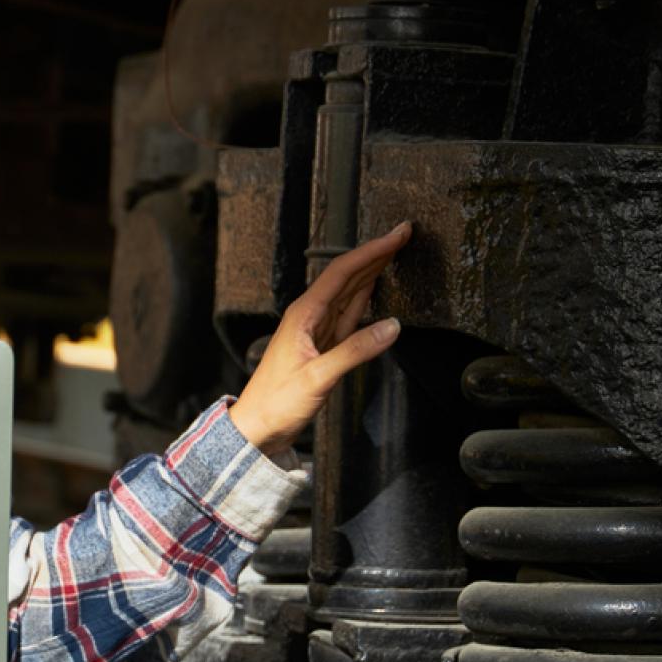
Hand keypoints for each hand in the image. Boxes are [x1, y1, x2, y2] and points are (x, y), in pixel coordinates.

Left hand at [228, 222, 410, 456]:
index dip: (372, 250)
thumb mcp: (317, 377)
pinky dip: (364, 298)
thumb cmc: (276, 402)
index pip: (343, 271)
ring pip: (349, 291)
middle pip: (347, 275)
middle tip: (403, 235)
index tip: (397, 235)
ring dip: (372, 270)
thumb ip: (355, 351)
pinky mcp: (322, 345)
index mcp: (304, 314)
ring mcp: (316, 329)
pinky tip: (373, 288)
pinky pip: (348, 313)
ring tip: (394, 253)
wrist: (258, 426)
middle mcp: (309, 315)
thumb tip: (392, 327)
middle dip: (376, 253)